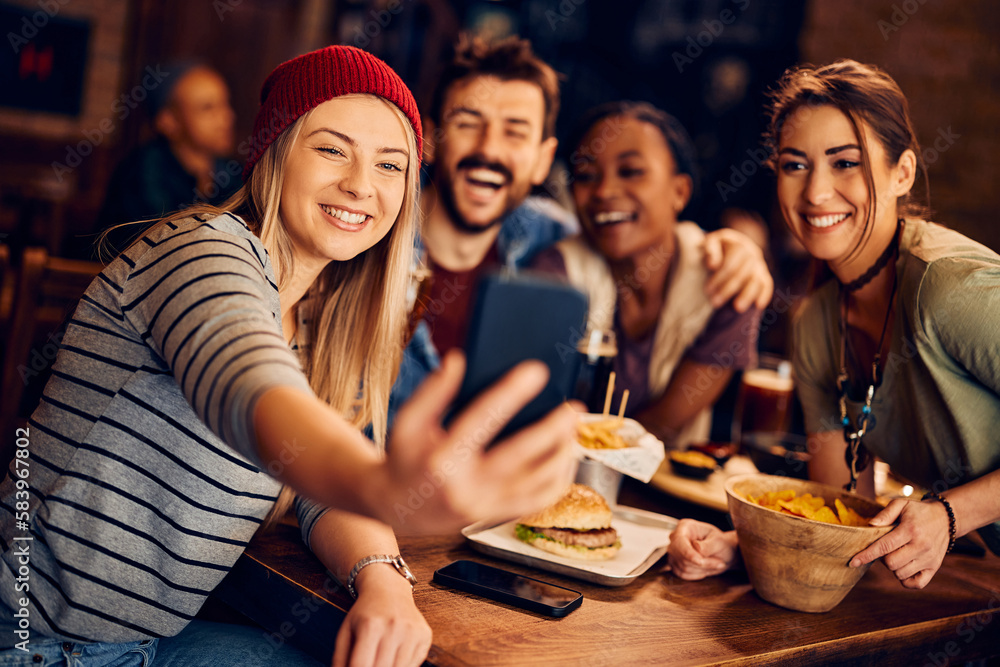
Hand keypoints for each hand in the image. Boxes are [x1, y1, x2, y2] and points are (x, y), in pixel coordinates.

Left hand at [332, 569, 431, 666]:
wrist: (389, 590)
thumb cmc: (365, 613)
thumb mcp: (345, 631)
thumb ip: (340, 659)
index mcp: (370, 626)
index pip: (360, 665)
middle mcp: (394, 627)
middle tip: (368, 663)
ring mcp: (412, 632)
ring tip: (379, 660)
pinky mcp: (425, 636)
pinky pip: (413, 666)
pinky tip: (394, 658)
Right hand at [378, 350, 577, 534]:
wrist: (398, 507)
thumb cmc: (405, 458)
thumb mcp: (407, 422)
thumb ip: (431, 392)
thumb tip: (457, 360)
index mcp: (442, 460)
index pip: (482, 420)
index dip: (511, 393)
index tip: (537, 370)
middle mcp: (466, 487)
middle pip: (521, 456)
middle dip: (553, 429)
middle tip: (573, 406)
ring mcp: (485, 507)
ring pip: (539, 483)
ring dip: (563, 453)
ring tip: (573, 428)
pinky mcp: (497, 516)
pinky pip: (540, 502)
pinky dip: (559, 479)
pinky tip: (564, 456)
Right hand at [667, 519, 739, 579]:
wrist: (721, 553)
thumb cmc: (721, 543)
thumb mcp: (720, 542)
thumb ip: (709, 545)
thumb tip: (697, 547)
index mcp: (685, 526)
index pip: (679, 541)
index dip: (688, 553)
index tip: (700, 562)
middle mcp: (675, 538)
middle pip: (681, 556)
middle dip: (701, 563)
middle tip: (720, 563)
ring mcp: (673, 551)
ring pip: (683, 567)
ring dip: (703, 569)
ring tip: (716, 564)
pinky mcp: (674, 564)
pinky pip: (683, 574)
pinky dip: (697, 574)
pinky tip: (706, 568)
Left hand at [702, 227, 772, 311]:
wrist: (730, 247)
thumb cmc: (716, 248)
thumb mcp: (711, 244)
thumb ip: (710, 251)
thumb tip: (712, 264)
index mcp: (738, 244)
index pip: (730, 264)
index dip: (719, 278)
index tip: (707, 290)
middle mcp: (752, 253)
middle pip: (742, 274)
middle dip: (728, 289)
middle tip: (715, 302)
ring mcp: (759, 264)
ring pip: (756, 280)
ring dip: (747, 295)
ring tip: (737, 309)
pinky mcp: (764, 274)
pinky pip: (767, 284)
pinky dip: (764, 294)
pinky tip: (758, 305)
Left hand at [849, 498, 950, 588]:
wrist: (947, 518)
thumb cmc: (918, 511)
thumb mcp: (901, 504)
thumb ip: (885, 514)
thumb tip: (870, 525)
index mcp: (910, 530)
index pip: (884, 546)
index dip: (866, 555)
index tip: (852, 562)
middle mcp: (921, 546)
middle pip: (891, 563)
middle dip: (882, 558)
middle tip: (886, 548)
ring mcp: (929, 559)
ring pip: (900, 574)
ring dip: (893, 567)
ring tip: (897, 554)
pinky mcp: (934, 568)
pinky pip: (916, 584)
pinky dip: (906, 579)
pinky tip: (904, 567)